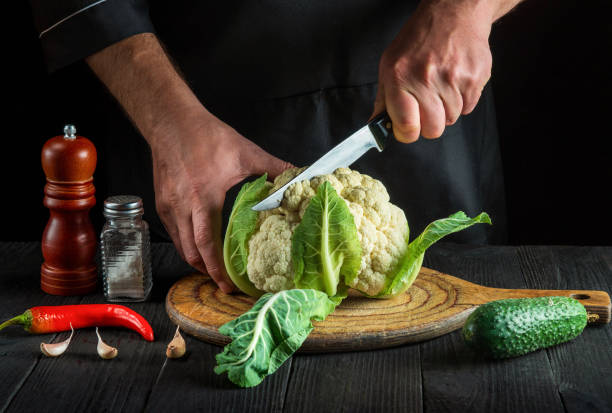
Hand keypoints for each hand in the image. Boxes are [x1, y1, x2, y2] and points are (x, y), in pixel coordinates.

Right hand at [149, 109, 291, 292]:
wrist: (172, 121)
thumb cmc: (206, 135)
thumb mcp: (245, 152)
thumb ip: (274, 168)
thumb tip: (298, 177)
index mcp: (203, 197)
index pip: (207, 244)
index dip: (217, 269)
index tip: (228, 285)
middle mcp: (181, 206)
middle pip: (190, 252)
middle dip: (207, 272)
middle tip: (224, 283)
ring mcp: (168, 205)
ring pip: (180, 244)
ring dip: (195, 259)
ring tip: (213, 267)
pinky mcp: (162, 201)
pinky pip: (173, 231)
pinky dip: (186, 243)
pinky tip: (199, 243)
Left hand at [372, 0, 494, 141]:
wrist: (453, 14)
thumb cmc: (418, 40)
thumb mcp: (389, 65)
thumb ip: (383, 99)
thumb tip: (377, 126)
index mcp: (400, 77)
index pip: (407, 126)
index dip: (407, 133)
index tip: (408, 129)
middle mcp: (426, 78)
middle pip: (433, 129)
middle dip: (429, 124)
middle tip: (427, 107)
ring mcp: (453, 78)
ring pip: (451, 119)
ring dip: (446, 110)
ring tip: (441, 86)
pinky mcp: (475, 78)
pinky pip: (468, 109)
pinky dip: (462, 101)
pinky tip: (455, 81)